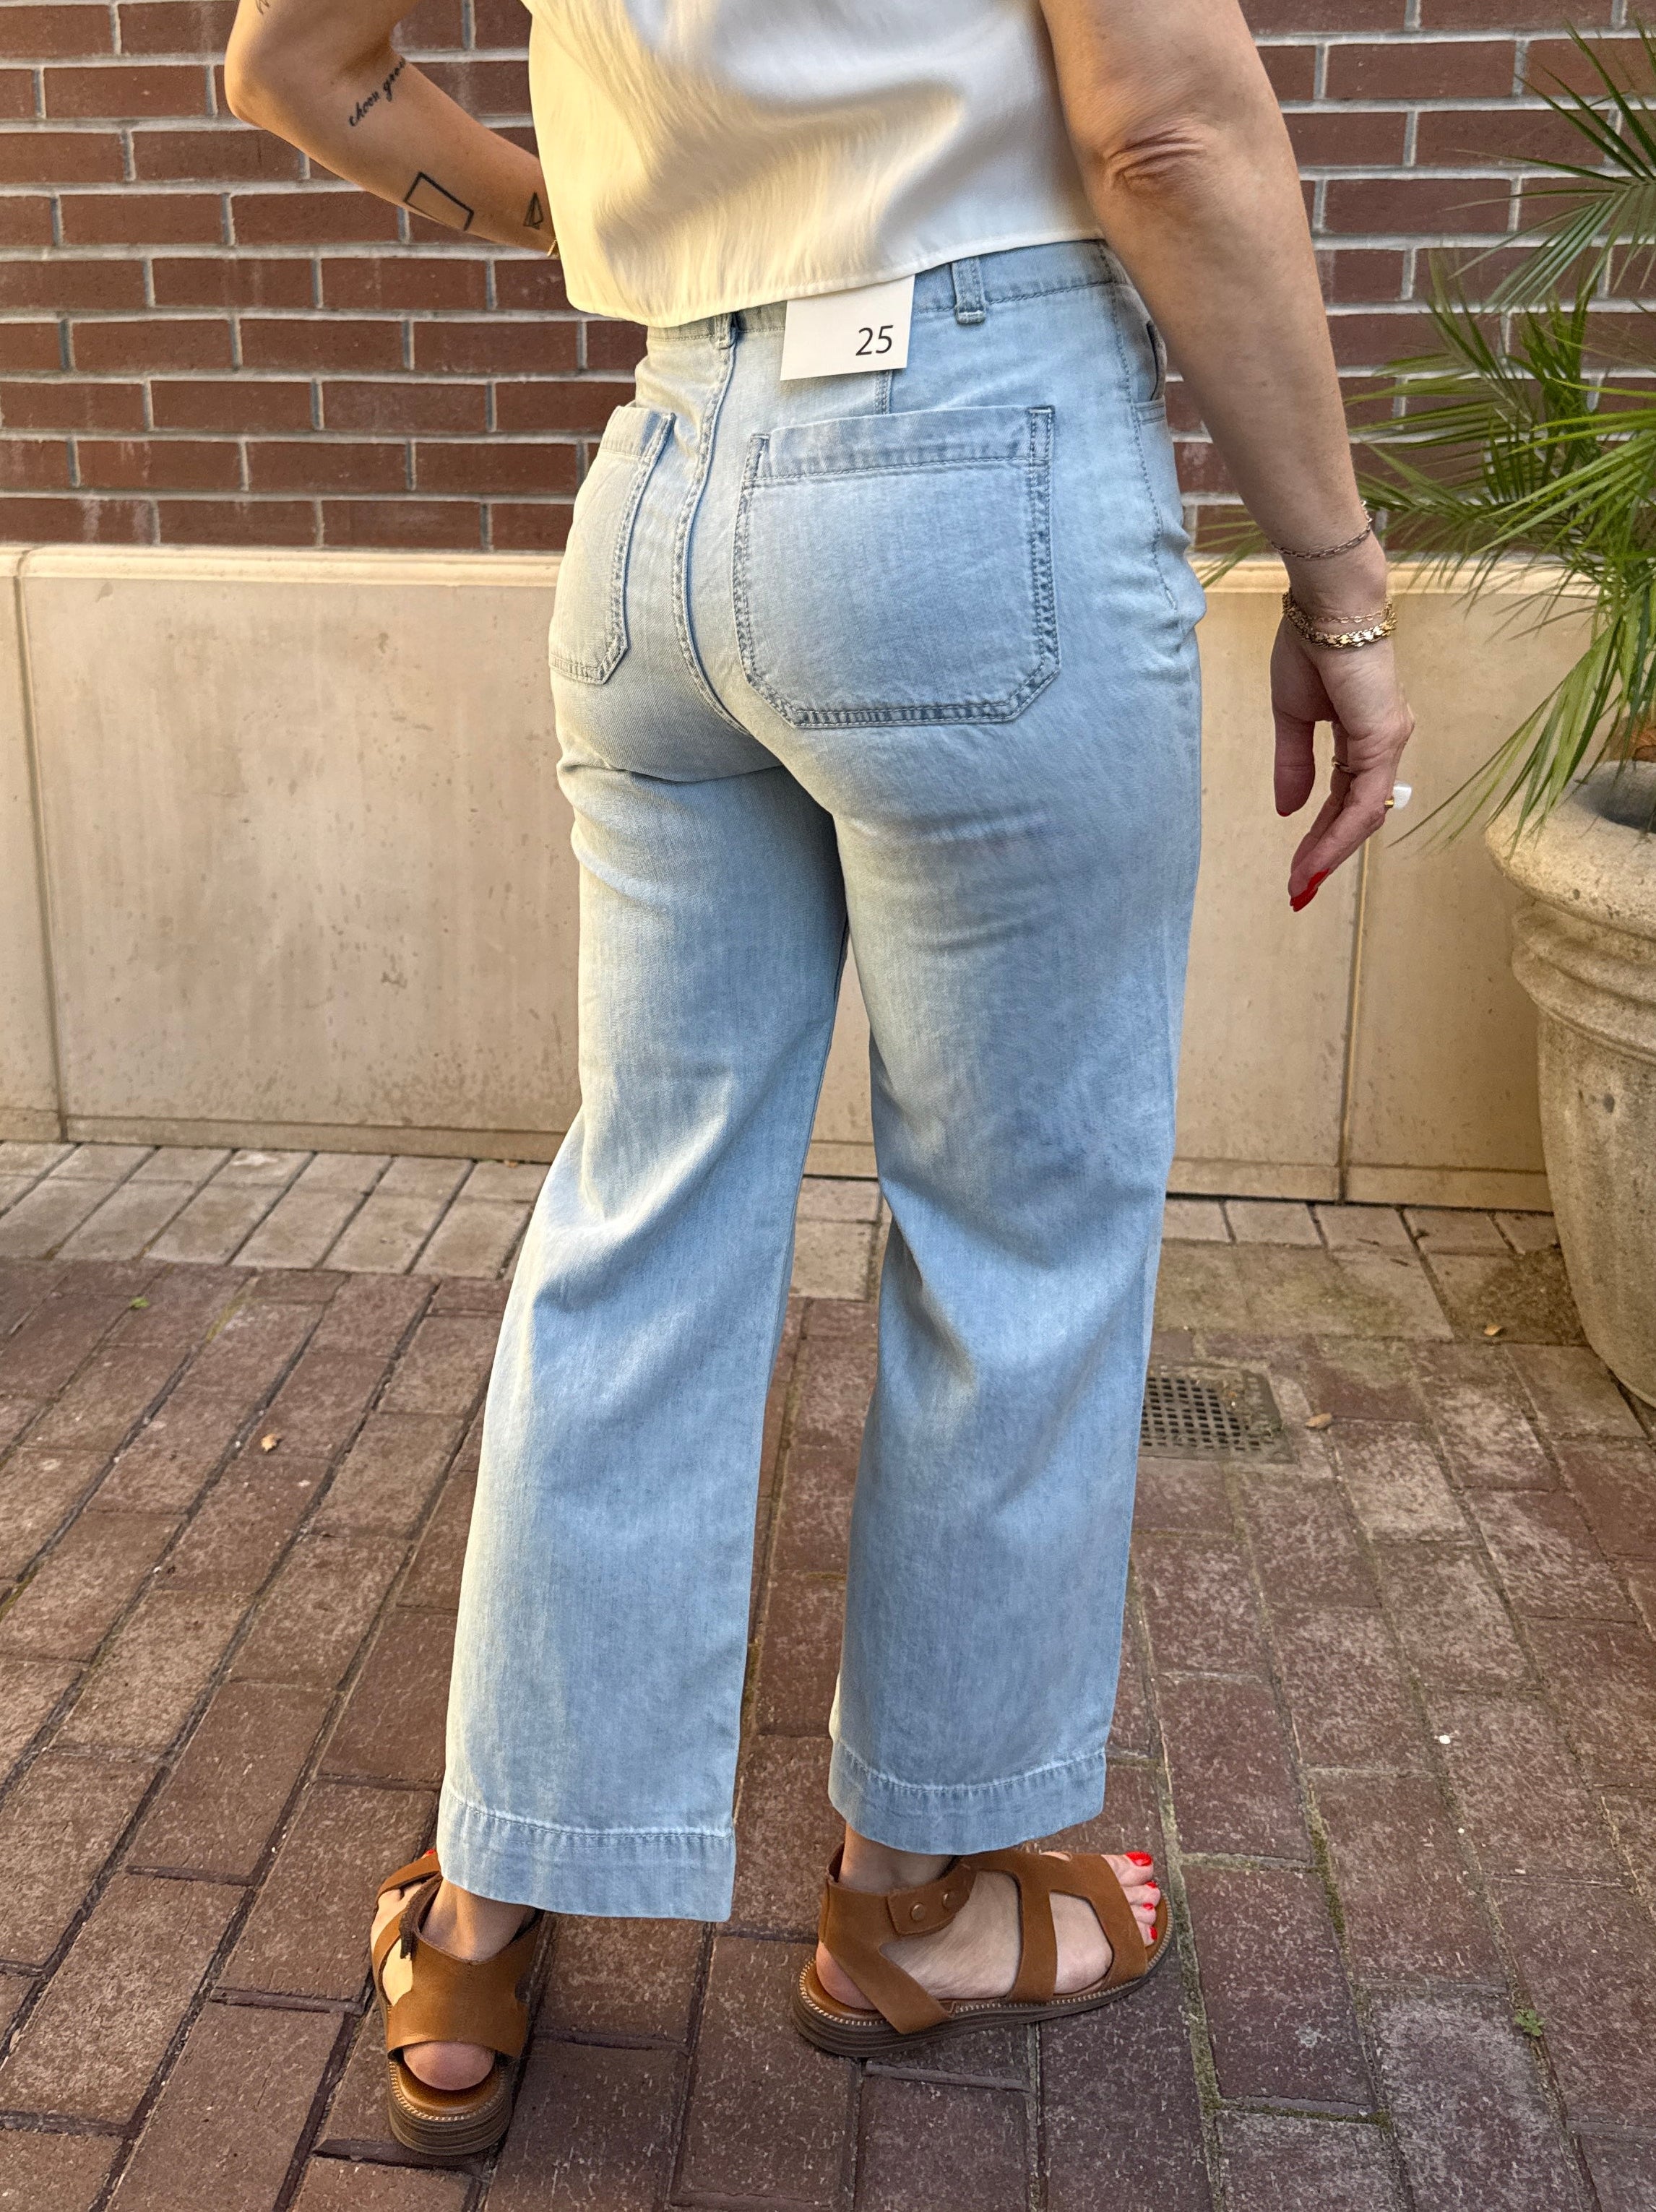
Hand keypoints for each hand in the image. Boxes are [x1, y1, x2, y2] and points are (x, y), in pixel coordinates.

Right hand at [1271, 621, 1413, 910]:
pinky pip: (1362, 801)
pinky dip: (1341, 833)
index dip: (1320, 833)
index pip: (1342, 797)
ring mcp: (1386, 744)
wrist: (1325, 608)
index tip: (1297, 866)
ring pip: (1362, 815)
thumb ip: (1292, 764)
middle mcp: (1382, 744)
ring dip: (1330, 852)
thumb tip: (1287, 810)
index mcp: (1361, 736)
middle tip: (1298, 888)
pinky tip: (1319, 857)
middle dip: (1325, 853)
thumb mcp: (1291, 717)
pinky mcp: (1383, 741)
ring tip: (1302, 882)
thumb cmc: (1308, 646)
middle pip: (1355, 814)